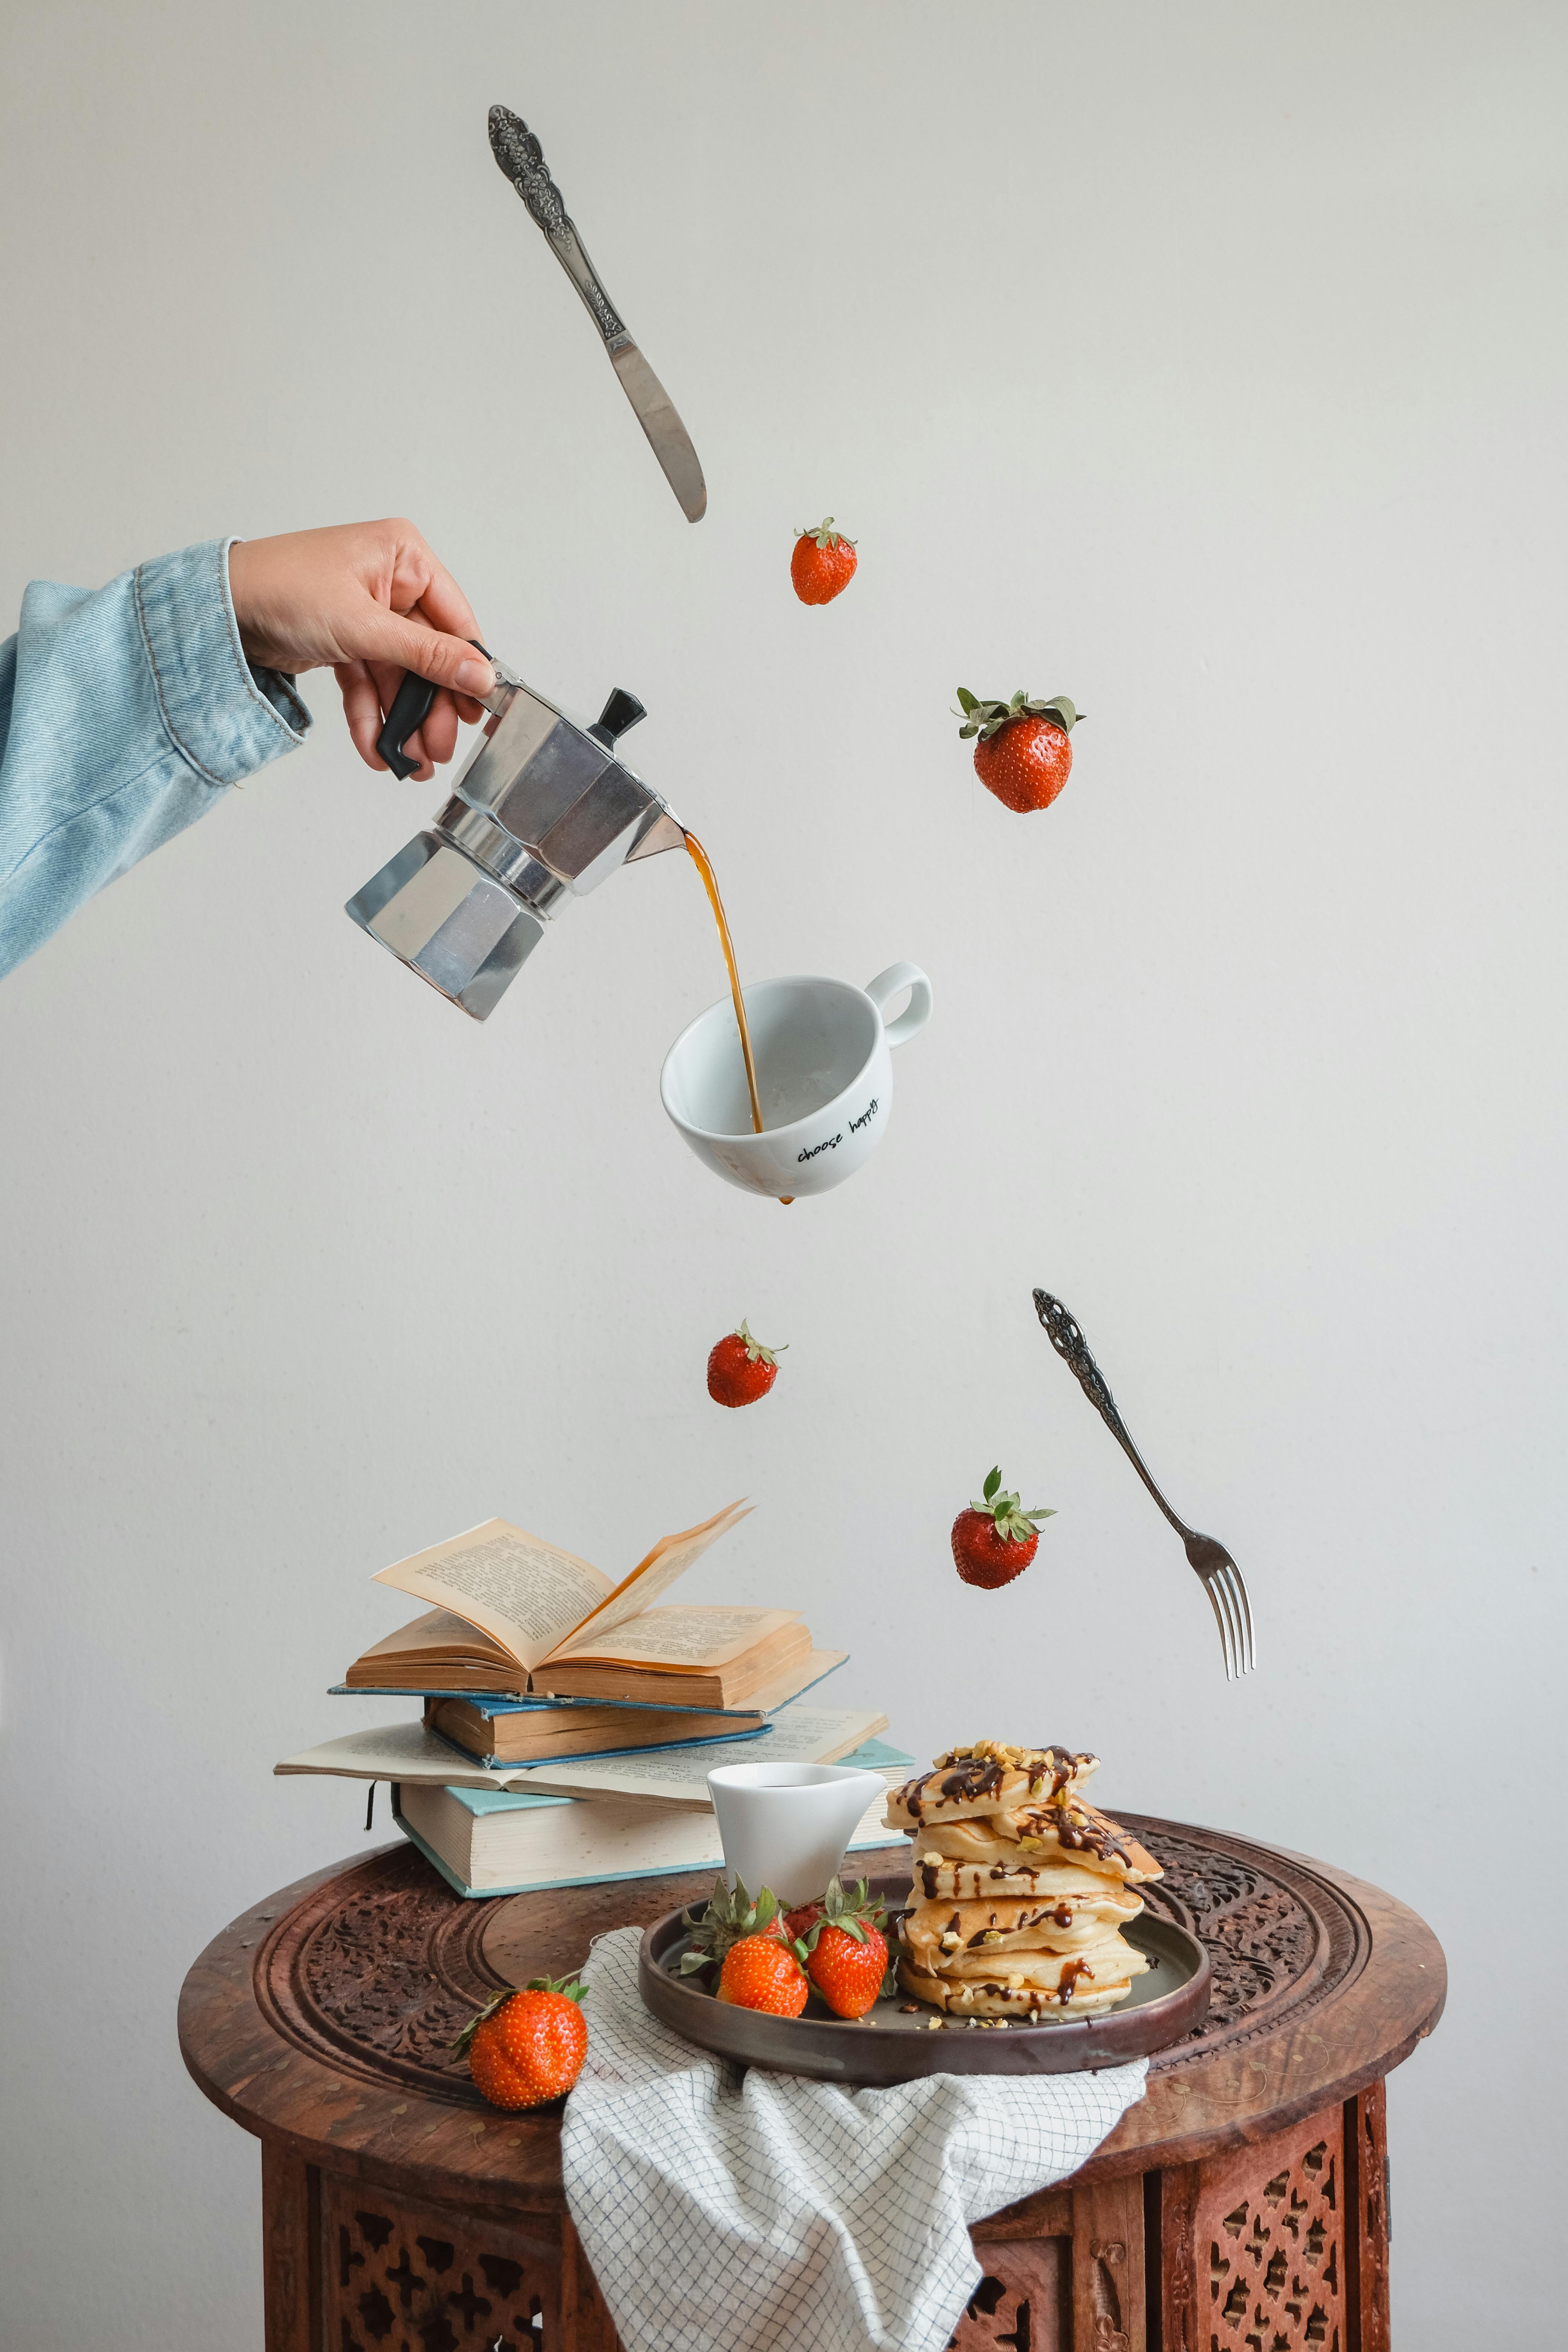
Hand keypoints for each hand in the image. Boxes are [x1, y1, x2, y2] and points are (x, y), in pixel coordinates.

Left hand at [227, 520, 494, 782]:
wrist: (216, 609)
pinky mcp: (344, 642)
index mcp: (403, 557)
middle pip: (428, 656)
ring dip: (402, 722)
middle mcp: (388, 583)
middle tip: (438, 749)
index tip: (479, 712)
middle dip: (430, 708)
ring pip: (398, 677)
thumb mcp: (363, 625)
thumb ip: (426, 655)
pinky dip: (372, 717)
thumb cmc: (279, 587)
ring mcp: (366, 615)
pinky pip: (368, 684)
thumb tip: (479, 676)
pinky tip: (377, 750)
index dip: (467, 669)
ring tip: (410, 762)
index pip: (454, 619)